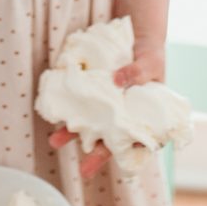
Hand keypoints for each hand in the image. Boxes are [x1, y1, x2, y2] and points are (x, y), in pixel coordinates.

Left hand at [47, 38, 165, 178]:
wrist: (137, 34)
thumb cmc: (151, 54)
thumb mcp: (150, 62)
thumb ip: (137, 72)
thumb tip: (117, 80)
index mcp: (146, 116)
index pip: (139, 142)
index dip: (128, 155)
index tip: (117, 161)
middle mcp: (125, 115)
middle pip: (112, 140)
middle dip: (97, 154)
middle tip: (84, 171)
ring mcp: (107, 106)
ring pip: (91, 124)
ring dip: (74, 133)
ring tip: (55, 140)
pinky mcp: (93, 92)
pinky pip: (81, 104)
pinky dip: (69, 110)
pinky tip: (56, 112)